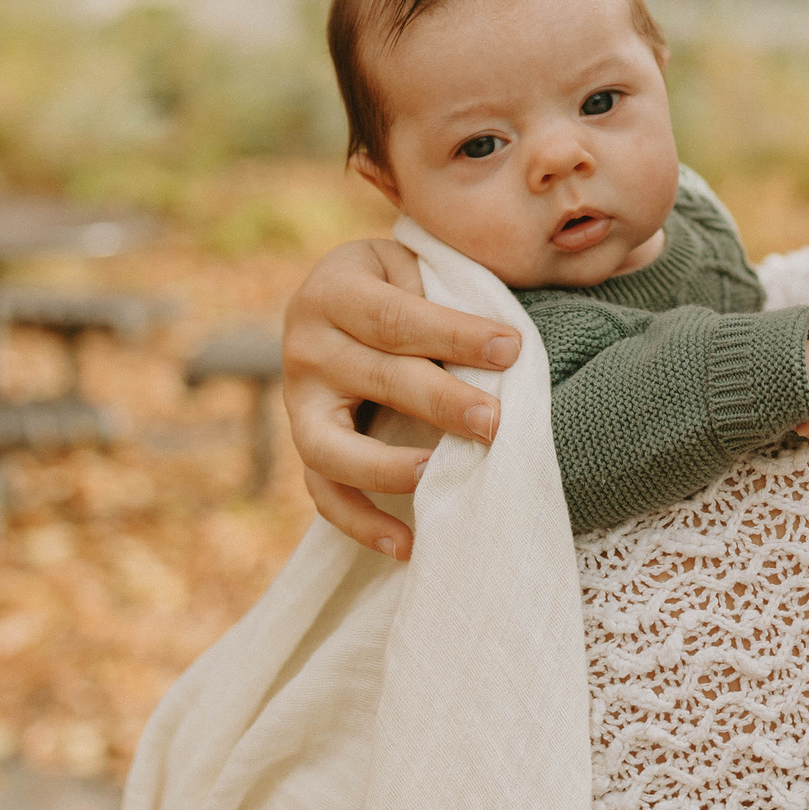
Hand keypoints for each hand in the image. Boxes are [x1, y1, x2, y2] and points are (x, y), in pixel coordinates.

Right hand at [281, 238, 521, 558]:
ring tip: (440, 477)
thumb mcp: (418, 265)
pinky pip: (323, 493)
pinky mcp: (305, 446)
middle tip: (494, 422)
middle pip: (375, 378)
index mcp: (334, 289)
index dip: (454, 334)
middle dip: (440, 402)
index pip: (395, 318)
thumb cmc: (405, 281)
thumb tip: (506, 347)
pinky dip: (360, 523)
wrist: (350, 297)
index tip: (511, 348)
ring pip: (331, 446)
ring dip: (389, 467)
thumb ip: (447, 290)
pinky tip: (406, 544)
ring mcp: (297, 402)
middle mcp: (304, 345)